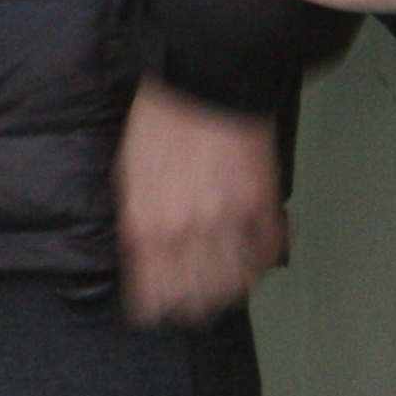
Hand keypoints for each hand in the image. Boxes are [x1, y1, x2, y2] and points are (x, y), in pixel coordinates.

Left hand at [114, 77, 288, 326]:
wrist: (201, 80)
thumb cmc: (160, 121)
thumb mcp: (129, 173)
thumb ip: (136, 221)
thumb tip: (143, 256)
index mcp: (147, 226)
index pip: (152, 293)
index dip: (155, 308)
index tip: (156, 314)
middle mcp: (186, 233)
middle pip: (196, 297)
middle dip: (194, 307)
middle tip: (196, 307)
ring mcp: (227, 222)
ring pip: (234, 284)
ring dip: (230, 290)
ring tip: (227, 289)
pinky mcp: (261, 206)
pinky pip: (266, 252)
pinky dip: (261, 261)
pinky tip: (255, 259)